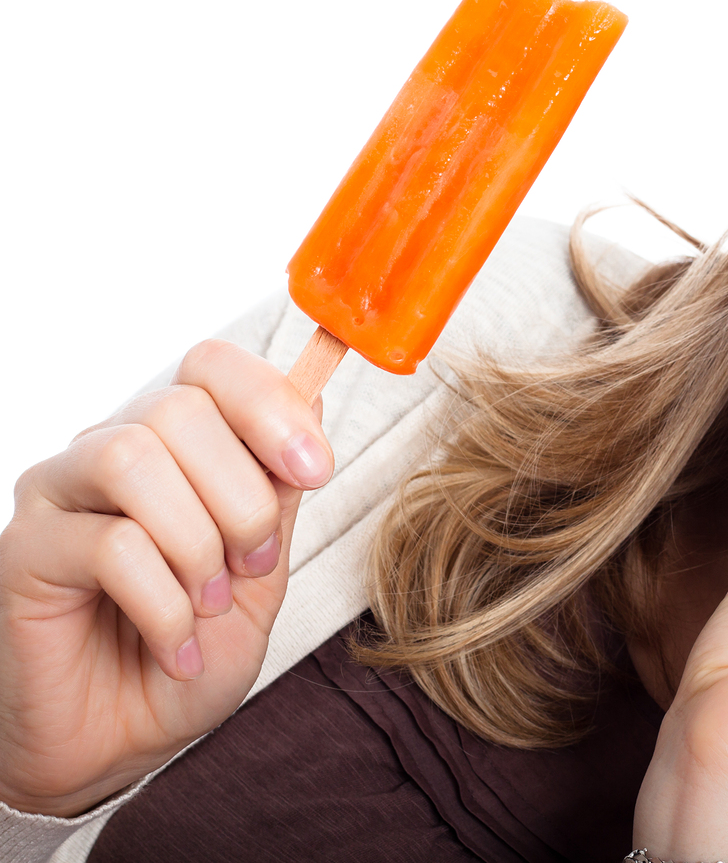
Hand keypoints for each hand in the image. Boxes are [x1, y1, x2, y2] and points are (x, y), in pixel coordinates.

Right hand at [0, 340, 331, 816]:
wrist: (122, 743)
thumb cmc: (190, 650)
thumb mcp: (261, 570)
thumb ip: (279, 489)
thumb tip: (312, 393)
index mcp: (174, 444)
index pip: (211, 367)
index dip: (270, 403)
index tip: (315, 469)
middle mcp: (108, 452)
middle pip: (179, 409)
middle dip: (243, 496)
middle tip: (253, 564)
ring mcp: (59, 497)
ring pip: (133, 459)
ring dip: (197, 542)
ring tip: (210, 605)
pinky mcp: (24, 553)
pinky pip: (109, 546)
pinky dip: (164, 604)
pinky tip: (177, 646)